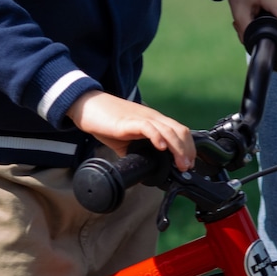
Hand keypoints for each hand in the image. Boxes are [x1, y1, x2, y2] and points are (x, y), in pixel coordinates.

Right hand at [67, 89, 196, 170]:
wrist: (87, 106)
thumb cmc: (106, 122)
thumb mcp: (126, 140)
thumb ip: (136, 151)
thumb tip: (142, 169)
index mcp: (154, 121)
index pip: (180, 131)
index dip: (188, 148)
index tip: (188, 164)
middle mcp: (152, 118)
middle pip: (179, 131)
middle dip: (187, 150)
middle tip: (186, 167)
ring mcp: (141, 118)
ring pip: (168, 130)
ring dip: (177, 148)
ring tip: (180, 163)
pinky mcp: (129, 122)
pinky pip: (148, 127)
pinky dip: (157, 137)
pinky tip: (161, 148)